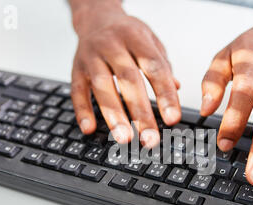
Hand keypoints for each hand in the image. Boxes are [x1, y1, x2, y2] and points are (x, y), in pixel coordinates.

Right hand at [69, 0, 180, 147]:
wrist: (96, 17)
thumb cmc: (127, 34)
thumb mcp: (150, 42)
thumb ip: (162, 65)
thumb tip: (176, 89)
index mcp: (136, 38)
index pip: (154, 67)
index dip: (165, 94)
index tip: (173, 119)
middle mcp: (112, 45)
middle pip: (128, 80)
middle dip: (141, 112)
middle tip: (150, 138)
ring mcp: (92, 57)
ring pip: (102, 87)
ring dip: (113, 115)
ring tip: (124, 138)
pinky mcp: (76, 69)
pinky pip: (77, 91)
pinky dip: (82, 111)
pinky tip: (89, 128)